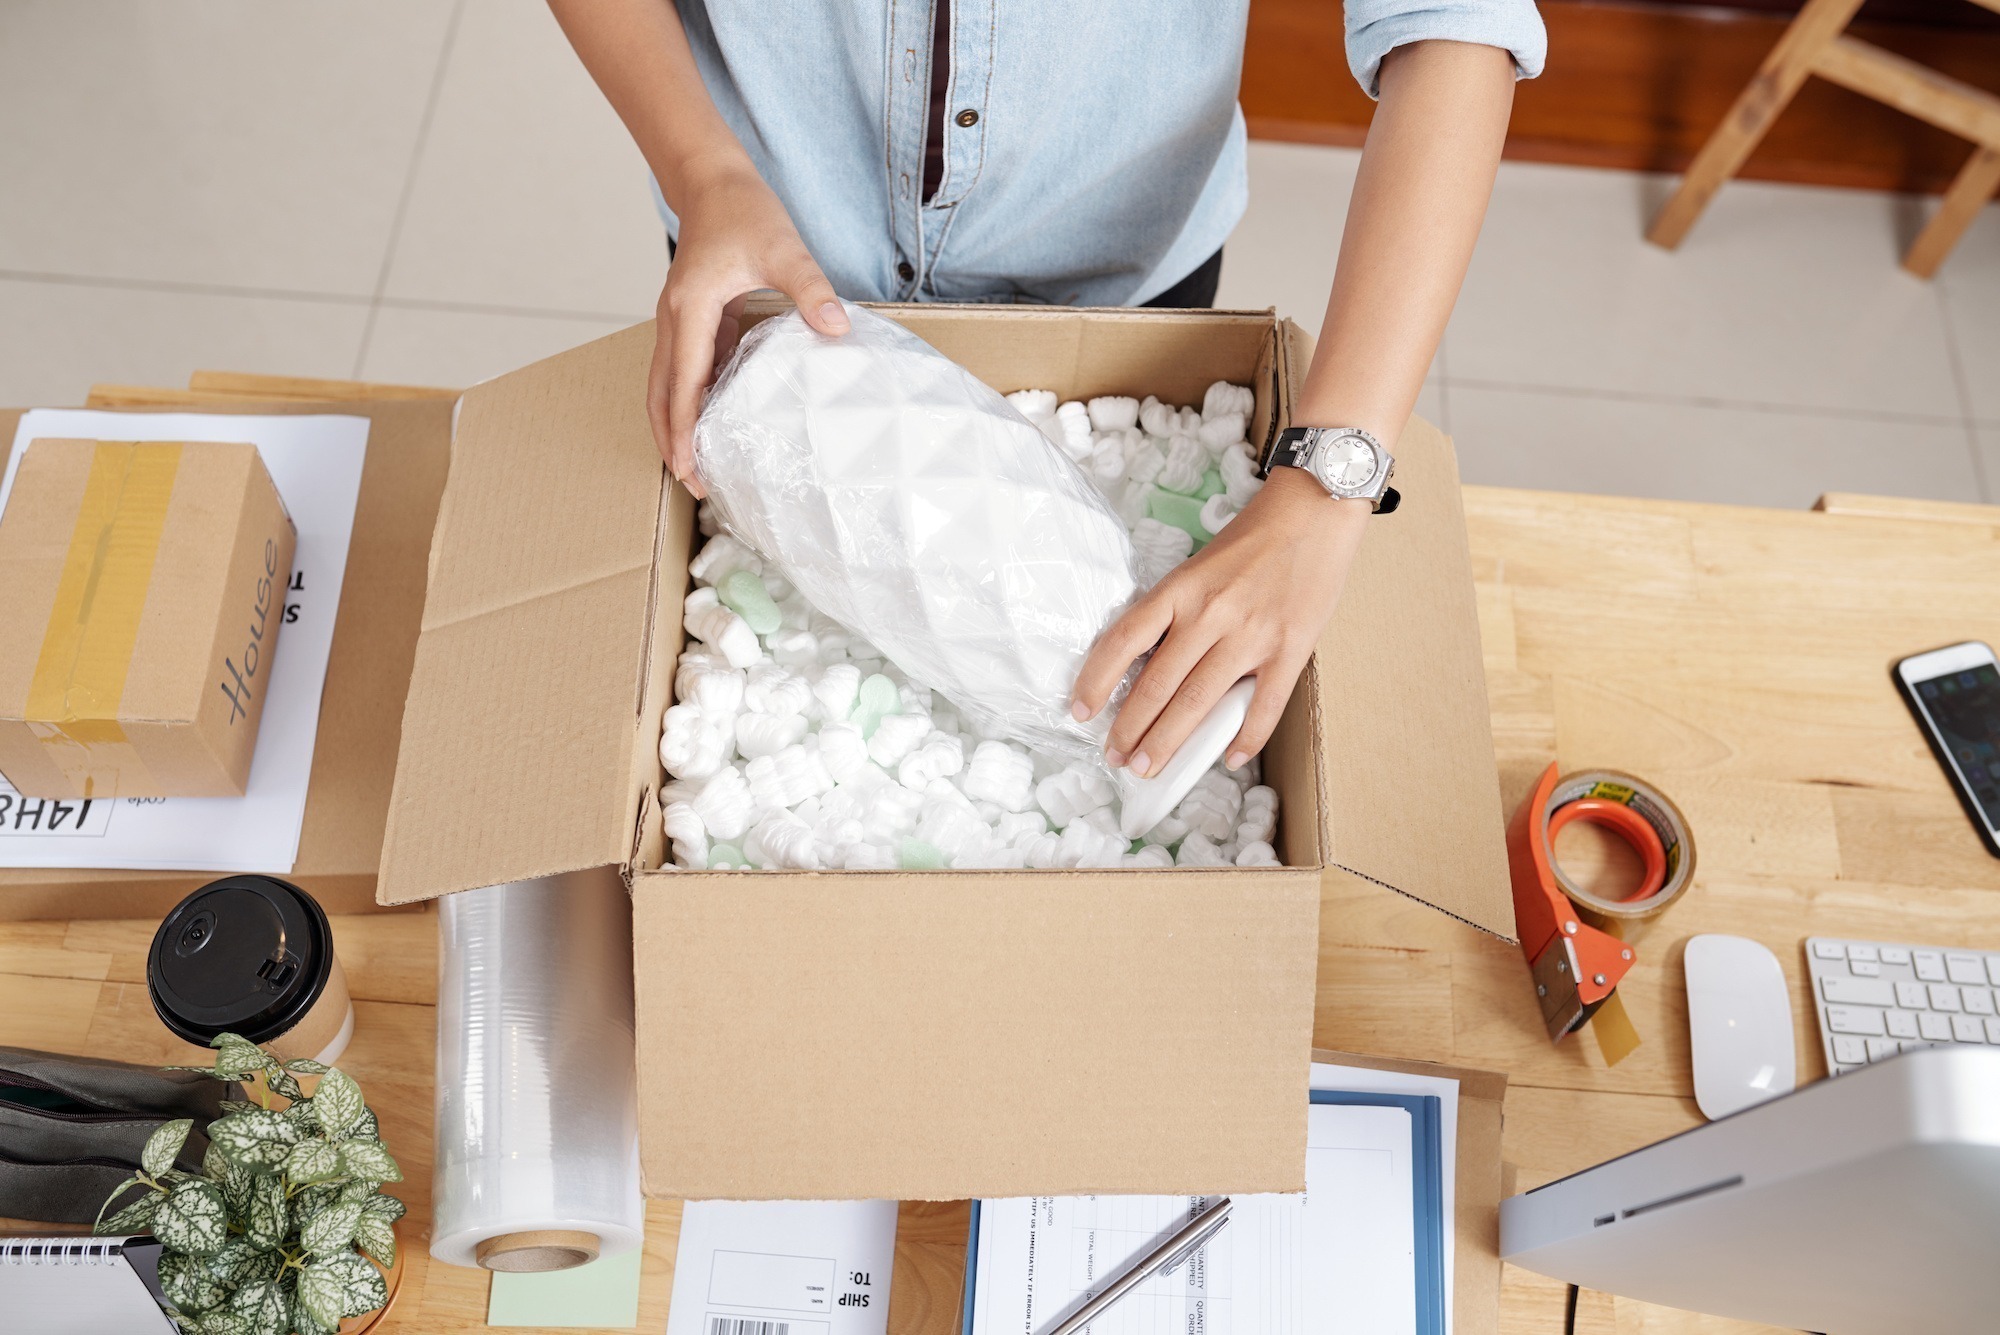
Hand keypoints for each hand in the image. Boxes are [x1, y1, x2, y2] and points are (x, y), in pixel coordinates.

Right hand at [651, 162, 849, 494]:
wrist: (714, 182)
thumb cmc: (744, 211)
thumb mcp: (784, 248)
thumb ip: (809, 288)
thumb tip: (835, 327)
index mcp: (691, 308)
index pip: (682, 380)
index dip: (683, 427)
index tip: (687, 466)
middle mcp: (674, 319)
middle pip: (660, 393)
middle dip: (670, 439)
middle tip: (692, 483)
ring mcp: (679, 322)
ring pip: (665, 385)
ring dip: (675, 424)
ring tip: (695, 465)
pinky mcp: (693, 321)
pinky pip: (683, 370)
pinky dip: (689, 401)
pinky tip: (712, 424)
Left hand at [1071, 469, 1370, 775]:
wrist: (1315, 510)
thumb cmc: (1254, 536)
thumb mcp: (1198, 566)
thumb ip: (1175, 611)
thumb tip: (1146, 664)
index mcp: (1180, 589)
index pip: (1123, 642)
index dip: (1095, 681)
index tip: (1080, 711)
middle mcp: (1210, 613)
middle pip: (1157, 686)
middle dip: (1130, 730)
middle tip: (1116, 759)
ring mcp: (1251, 634)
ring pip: (1198, 703)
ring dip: (1168, 743)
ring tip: (1149, 768)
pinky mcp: (1291, 648)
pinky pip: (1263, 707)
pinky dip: (1245, 739)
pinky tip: (1228, 758)